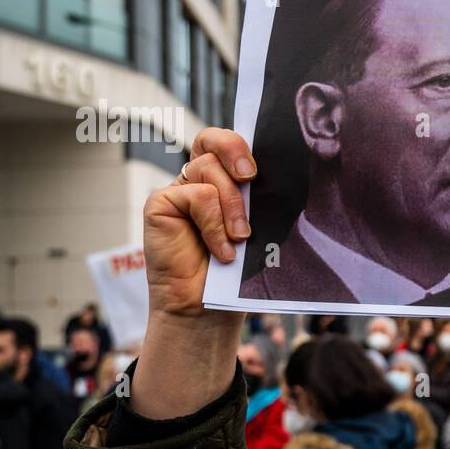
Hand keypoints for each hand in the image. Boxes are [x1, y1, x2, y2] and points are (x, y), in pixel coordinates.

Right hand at [131, 128, 256, 418]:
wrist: (207, 308)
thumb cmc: (236, 272)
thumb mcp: (257, 229)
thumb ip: (261, 201)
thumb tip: (288, 178)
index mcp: (224, 180)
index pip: (228, 142)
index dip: (241, 142)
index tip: (260, 165)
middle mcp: (199, 180)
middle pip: (212, 140)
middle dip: (235, 151)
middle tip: (250, 178)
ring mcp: (179, 190)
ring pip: (207, 170)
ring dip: (232, 206)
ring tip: (240, 238)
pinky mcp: (161, 204)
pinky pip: (195, 195)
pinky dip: (213, 223)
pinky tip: (221, 250)